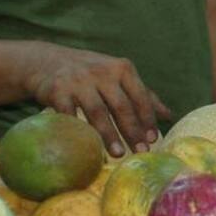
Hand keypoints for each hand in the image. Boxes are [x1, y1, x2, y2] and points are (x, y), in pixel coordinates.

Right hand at [25, 43, 169, 156]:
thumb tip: (168, 116)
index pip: (140, 96)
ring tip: (118, 154)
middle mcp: (102, 72)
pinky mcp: (57, 90)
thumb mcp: (120, 76)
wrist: (48, 61)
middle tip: (141, 152)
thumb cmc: (93, 74)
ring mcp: (79, 80)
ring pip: (97, 111)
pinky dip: (78, 130)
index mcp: (122, 69)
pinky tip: (85, 145)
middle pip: (121, 106)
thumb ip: (143, 95)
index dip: (147, 119)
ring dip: (109, 135)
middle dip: (132, 130)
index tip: (153, 139)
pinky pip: (69, 113)